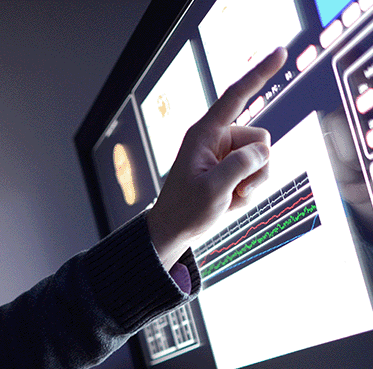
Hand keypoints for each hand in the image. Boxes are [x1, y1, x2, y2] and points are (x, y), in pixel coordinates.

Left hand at [146, 47, 287, 268]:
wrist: (174, 231)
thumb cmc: (185, 210)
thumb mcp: (213, 190)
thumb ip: (240, 166)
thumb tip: (263, 150)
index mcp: (204, 134)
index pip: (236, 97)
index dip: (260, 74)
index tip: (281, 52)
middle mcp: (217, 139)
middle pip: (261, 137)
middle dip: (258, 165)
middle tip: (238, 191)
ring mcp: (226, 154)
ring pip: (264, 156)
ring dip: (255, 181)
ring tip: (232, 198)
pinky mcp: (232, 168)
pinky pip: (259, 171)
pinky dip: (251, 189)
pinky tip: (232, 200)